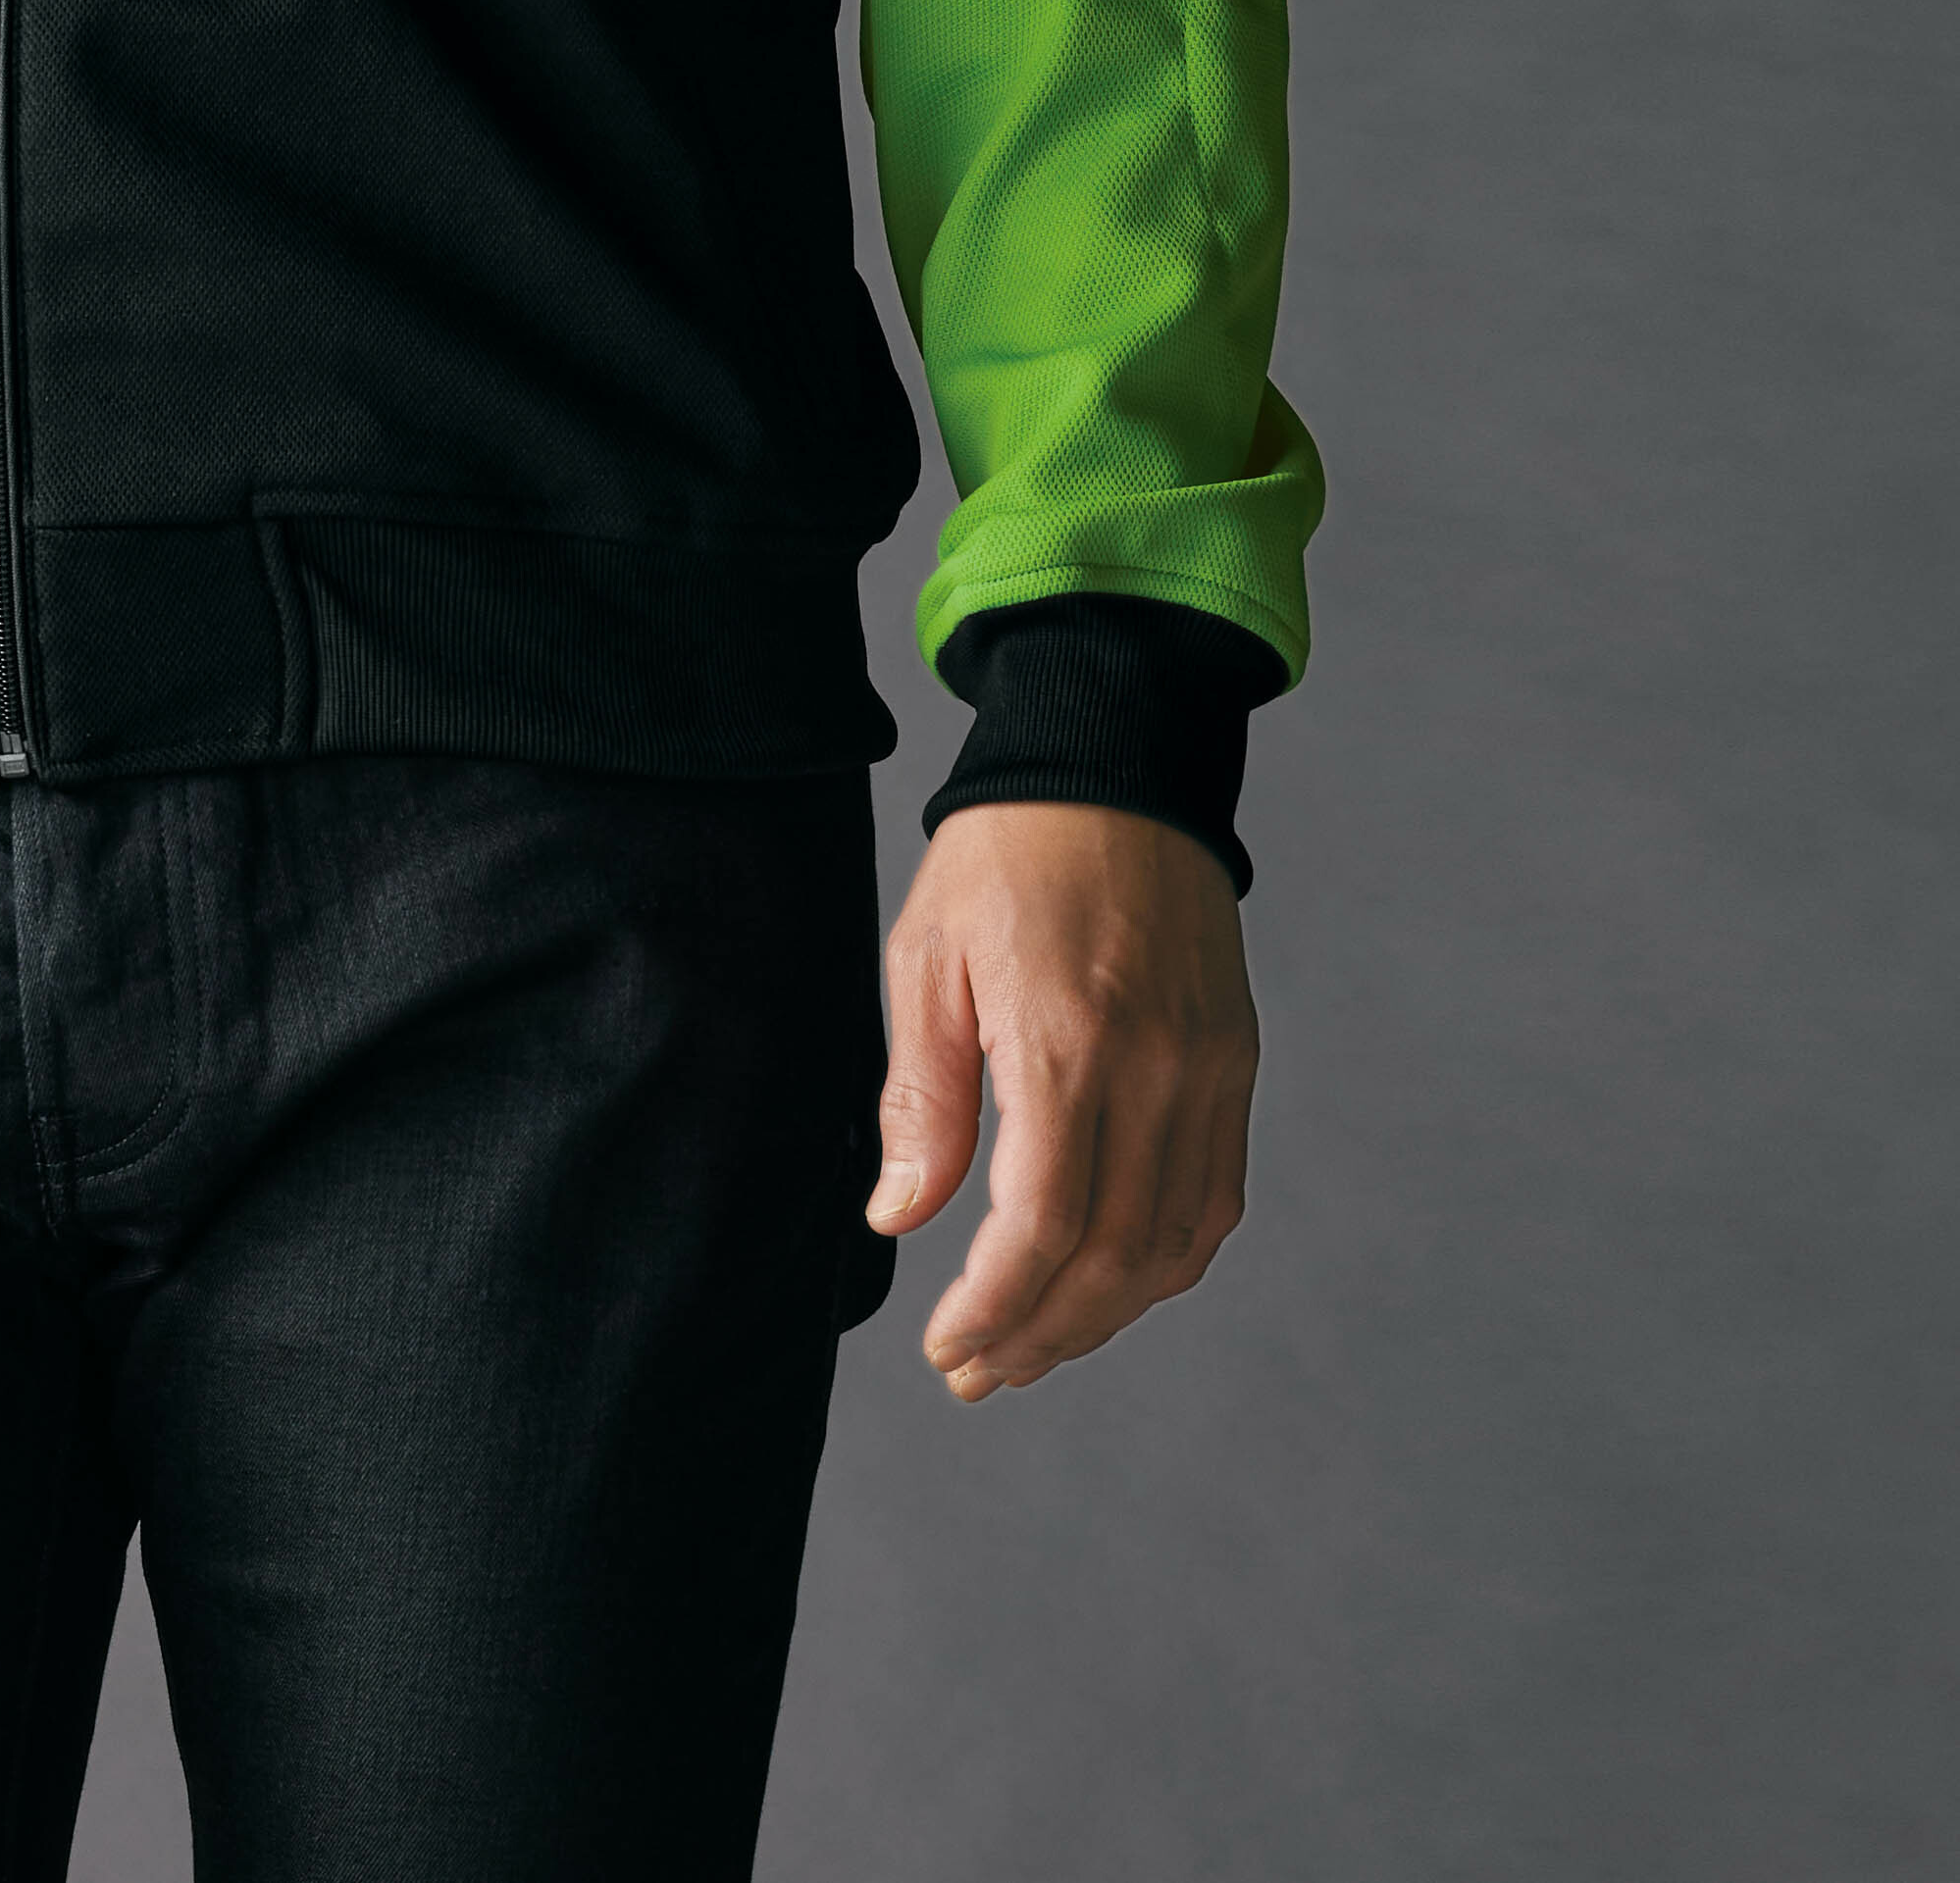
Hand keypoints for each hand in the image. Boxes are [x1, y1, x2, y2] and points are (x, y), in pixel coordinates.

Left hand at [867, 800, 1256, 1400]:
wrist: (1114, 766)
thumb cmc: (1004, 857)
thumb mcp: (927, 960)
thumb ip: (921, 1096)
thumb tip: (899, 1216)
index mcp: (1069, 1039)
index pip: (1042, 1226)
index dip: (994, 1309)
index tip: (946, 1349)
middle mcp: (1157, 1067)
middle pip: (1110, 1256)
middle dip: (1039, 1333)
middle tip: (976, 1371)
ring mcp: (1210, 1069)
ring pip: (1172, 1244)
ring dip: (1101, 1315)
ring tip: (1029, 1344)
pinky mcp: (1236, 1062)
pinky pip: (1215, 1198)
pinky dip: (1164, 1262)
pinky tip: (1107, 1284)